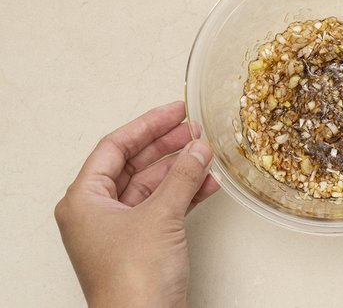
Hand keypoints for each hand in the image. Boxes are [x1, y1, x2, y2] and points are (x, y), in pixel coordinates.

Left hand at [55, 101, 219, 307]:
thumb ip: (181, 176)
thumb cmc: (132, 281)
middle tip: (192, 128)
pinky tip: (207, 182)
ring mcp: (121, 229)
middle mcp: (98, 212)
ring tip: (205, 153)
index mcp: (84, 200)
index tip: (174, 111)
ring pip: (152, 186)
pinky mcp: (142, 244)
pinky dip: (185, 194)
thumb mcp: (160, 216)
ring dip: (180, 170)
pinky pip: (164, 207)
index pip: (115, 148)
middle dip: (166, 146)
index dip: (147, 125)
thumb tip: (197, 149)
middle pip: (134, 164)